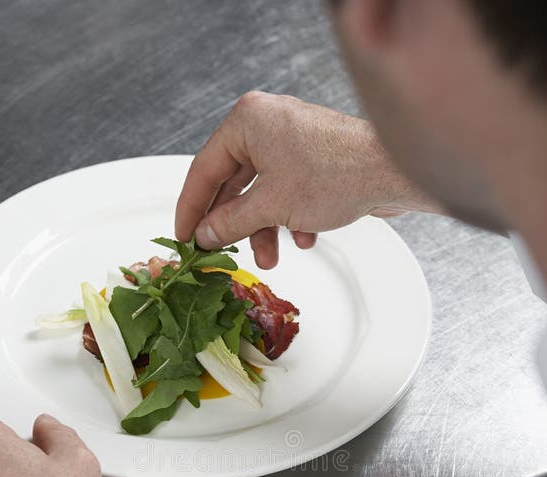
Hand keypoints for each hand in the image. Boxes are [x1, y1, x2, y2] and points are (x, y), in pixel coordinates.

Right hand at [175, 91, 437, 268]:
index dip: (191, 208)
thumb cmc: (334, 175)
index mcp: (247, 121)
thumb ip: (230, 222)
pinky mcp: (312, 159)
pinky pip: (286, 192)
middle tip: (218, 252)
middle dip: (233, 224)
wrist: (390, 172)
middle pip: (232, 183)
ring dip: (263, 229)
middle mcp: (266, 124)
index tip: (183, 236)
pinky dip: (289, 219)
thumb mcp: (270, 206)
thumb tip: (206, 235)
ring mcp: (291, 141)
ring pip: (261, 193)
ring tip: (269, 259)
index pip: (204, 169)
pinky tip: (303, 239)